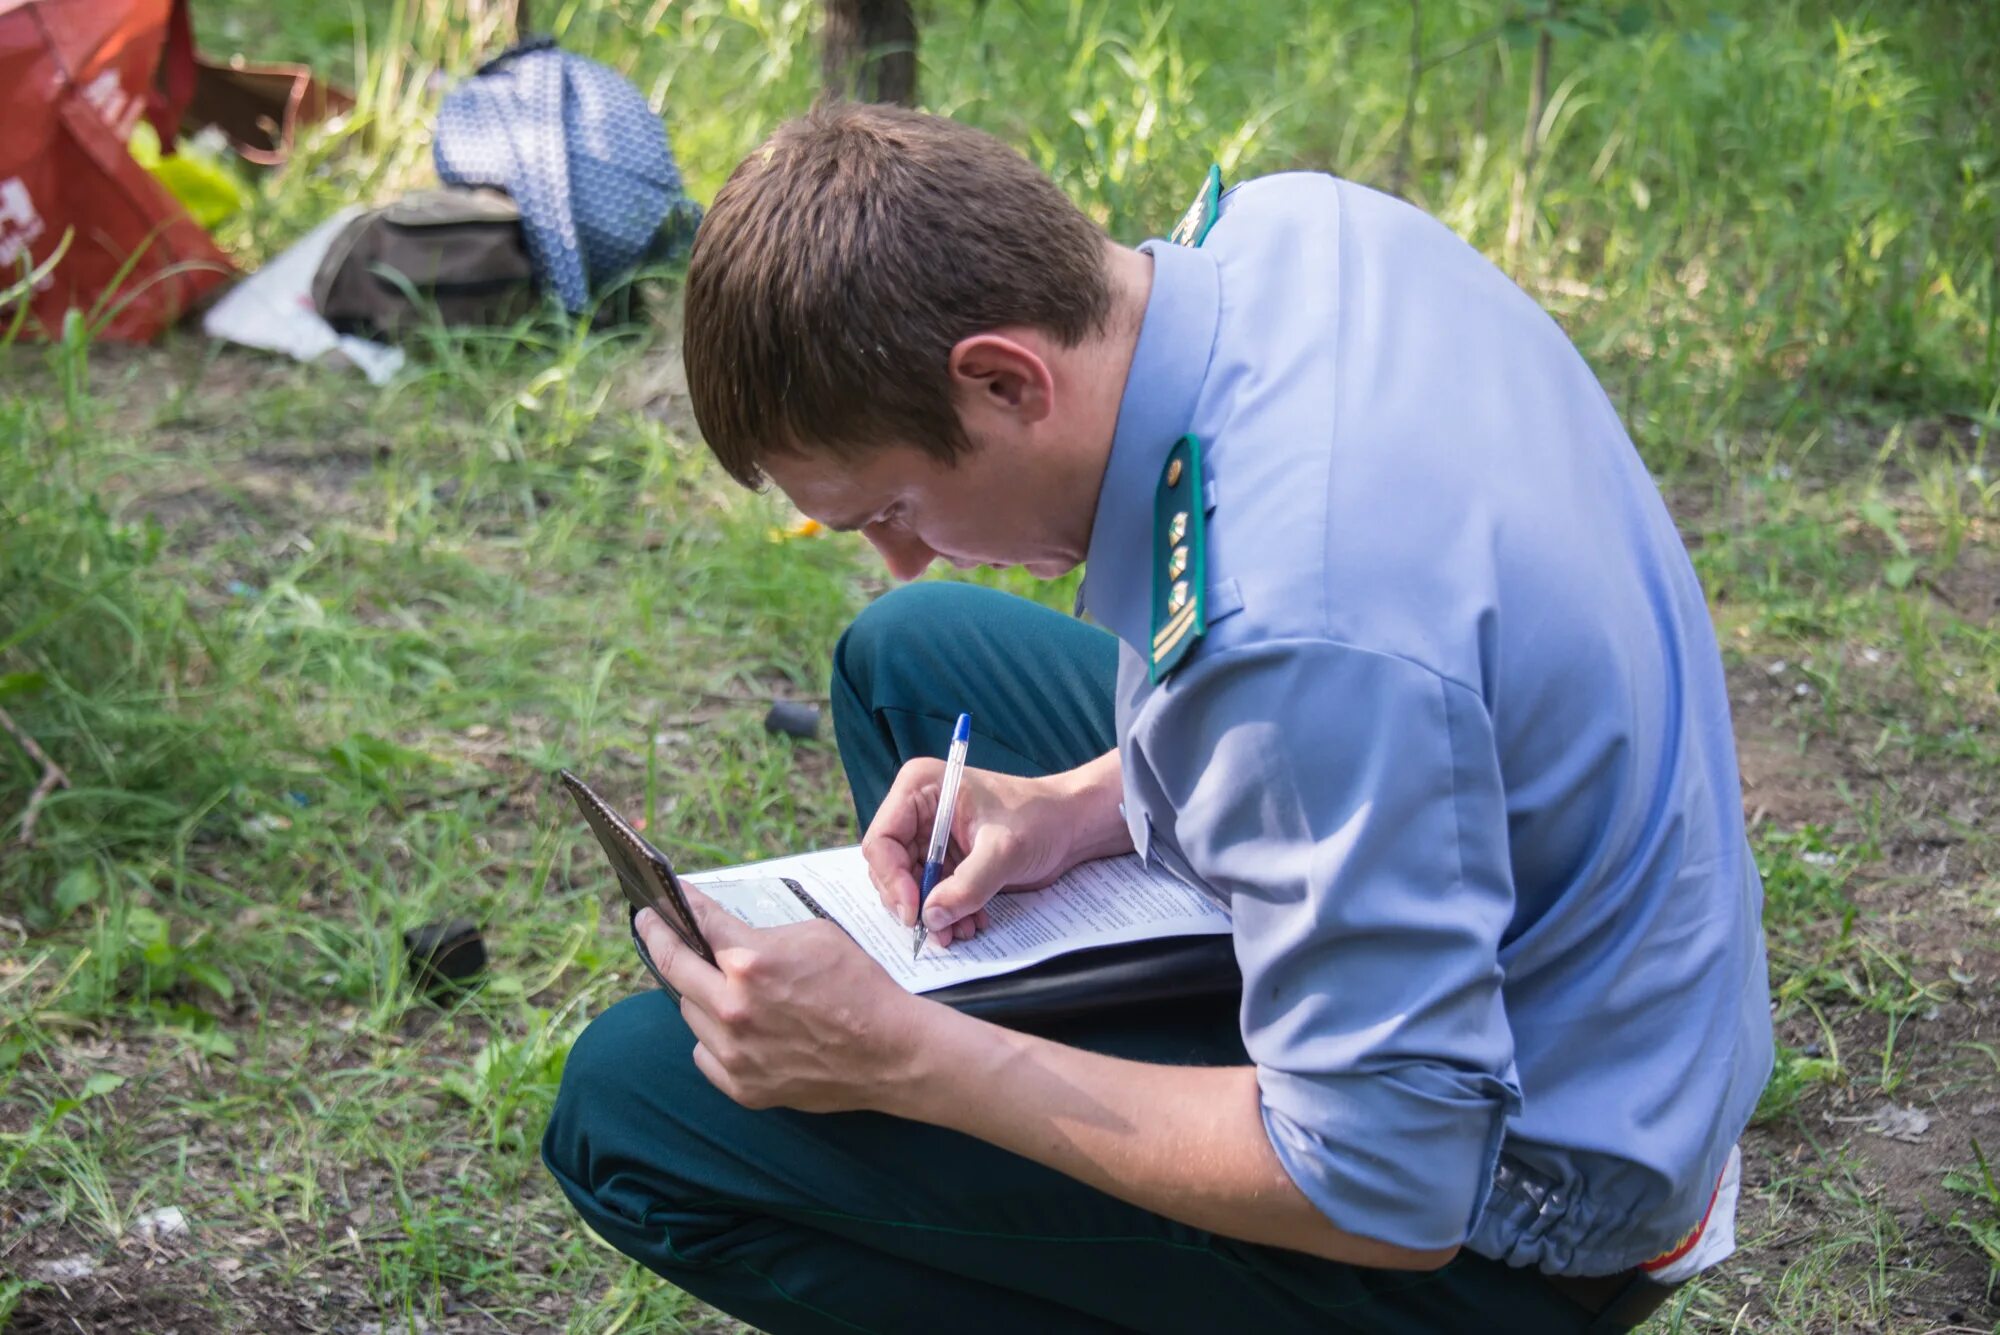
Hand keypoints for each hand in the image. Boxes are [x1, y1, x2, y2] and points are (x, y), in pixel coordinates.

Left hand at [637, 893, 926, 1112]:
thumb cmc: (859, 985)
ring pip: (689, 1014)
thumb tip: (725, 933)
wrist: (891, 1051)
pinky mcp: (742, 1087)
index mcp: (750, 963)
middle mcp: (732, 1009)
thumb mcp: (814, 935)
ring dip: (697, 994)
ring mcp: (734, 1053)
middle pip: (673, 968)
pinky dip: (715, 1038)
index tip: (658, 903)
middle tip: (650, 925)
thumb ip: (760, 935)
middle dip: (657, 938)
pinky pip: (707, 1054)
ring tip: (713, 983)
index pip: (695, 925)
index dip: (674, 907)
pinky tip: (736, 1028)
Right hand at [861, 761, 1117, 943]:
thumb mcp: (1004, 850)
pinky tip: (971, 923)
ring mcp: (930, 836)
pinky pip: (932, 893)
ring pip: (910, 886)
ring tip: (961, 931)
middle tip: (938, 931)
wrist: (1070, 826)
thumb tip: (932, 918)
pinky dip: (947, 912)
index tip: (914, 913)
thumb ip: (968, 885)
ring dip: (933, 913)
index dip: (891, 880)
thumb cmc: (1041, 819)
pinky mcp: (945, 859)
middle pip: (890, 868)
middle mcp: (917, 811)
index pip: (882, 840)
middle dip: (914, 903)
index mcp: (920, 789)